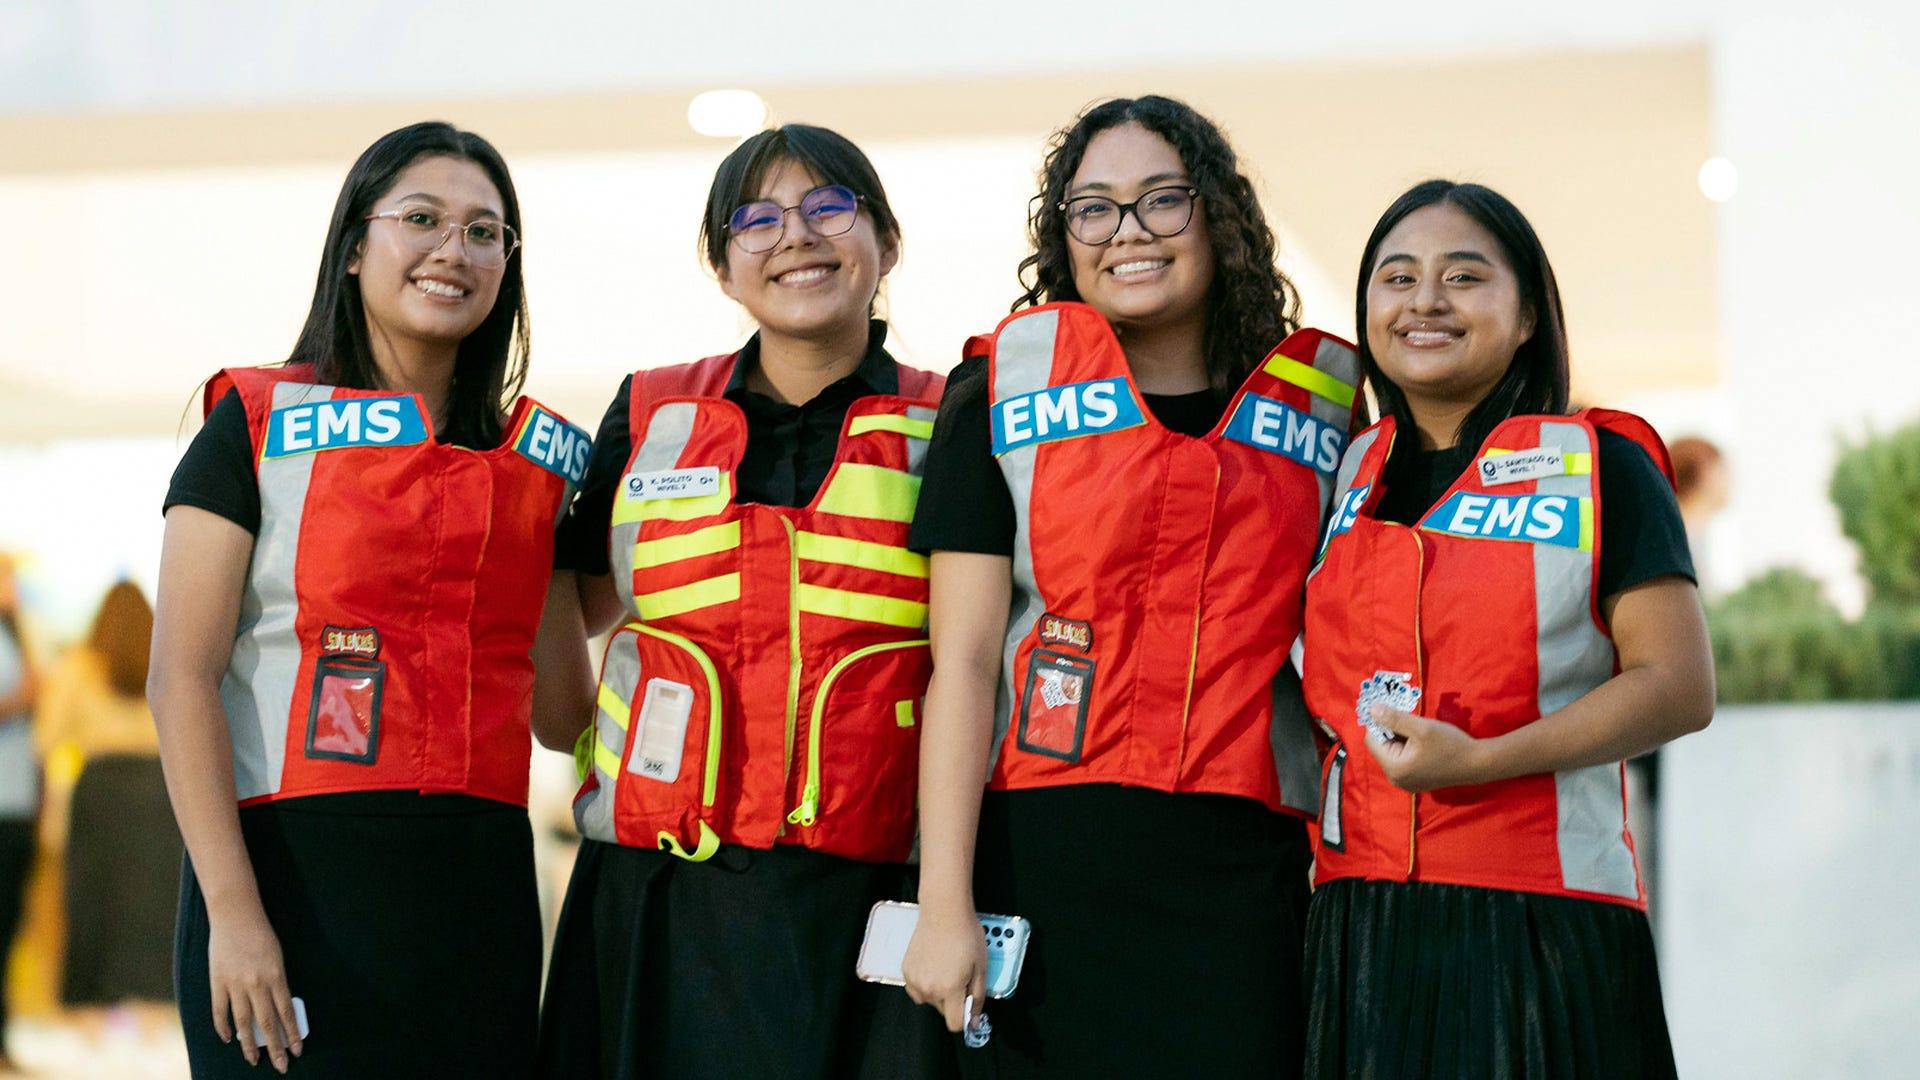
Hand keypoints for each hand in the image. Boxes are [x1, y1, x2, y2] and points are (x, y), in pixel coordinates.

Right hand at [207, 904, 301, 1072]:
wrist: (235, 915)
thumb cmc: (260, 934)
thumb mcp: (277, 957)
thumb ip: (277, 983)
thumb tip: (278, 1010)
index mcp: (276, 976)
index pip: (286, 1013)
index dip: (293, 1034)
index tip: (298, 1050)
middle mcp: (257, 983)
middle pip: (267, 1024)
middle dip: (276, 1047)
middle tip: (281, 1065)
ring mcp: (235, 984)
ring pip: (243, 1023)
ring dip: (249, 1045)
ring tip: (254, 1060)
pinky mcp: (217, 982)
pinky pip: (220, 1011)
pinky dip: (223, 1028)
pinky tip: (229, 1039)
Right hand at [902, 905, 986, 1032]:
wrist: (943, 912)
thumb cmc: (967, 936)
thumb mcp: (981, 968)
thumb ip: (978, 998)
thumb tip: (975, 1021)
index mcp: (950, 990)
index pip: (955, 1024)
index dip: (965, 1018)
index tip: (968, 1005)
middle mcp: (929, 989)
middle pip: (943, 1010)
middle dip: (953, 1000)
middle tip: (960, 976)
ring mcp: (914, 981)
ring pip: (929, 1000)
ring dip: (938, 992)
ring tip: (945, 968)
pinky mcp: (906, 971)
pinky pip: (917, 989)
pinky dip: (925, 983)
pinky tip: (933, 965)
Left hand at [1363, 703, 1490, 792]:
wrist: (1477, 764)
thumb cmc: (1450, 745)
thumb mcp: (1421, 727)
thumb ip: (1394, 719)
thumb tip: (1372, 709)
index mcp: (1394, 768)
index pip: (1372, 740)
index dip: (1379, 723)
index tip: (1393, 711)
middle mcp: (1396, 779)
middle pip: (1381, 747)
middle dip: (1391, 731)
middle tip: (1409, 720)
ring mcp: (1405, 782)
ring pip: (1392, 752)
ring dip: (1400, 737)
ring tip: (1418, 730)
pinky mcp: (1415, 780)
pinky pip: (1402, 759)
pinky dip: (1407, 747)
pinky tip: (1422, 741)